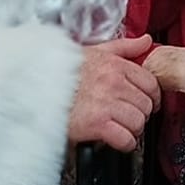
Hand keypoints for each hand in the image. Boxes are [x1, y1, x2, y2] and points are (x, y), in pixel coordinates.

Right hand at [67, 36, 161, 151]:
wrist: (33, 89)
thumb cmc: (59, 72)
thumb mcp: (93, 51)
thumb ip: (123, 47)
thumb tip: (145, 41)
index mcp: (114, 64)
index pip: (150, 83)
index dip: (151, 96)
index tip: (146, 102)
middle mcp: (113, 82)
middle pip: (146, 104)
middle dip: (140, 113)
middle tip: (128, 116)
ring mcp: (106, 103)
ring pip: (138, 122)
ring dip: (132, 129)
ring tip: (120, 128)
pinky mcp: (97, 124)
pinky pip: (126, 139)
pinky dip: (124, 143)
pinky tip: (116, 139)